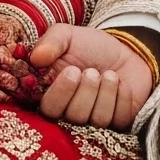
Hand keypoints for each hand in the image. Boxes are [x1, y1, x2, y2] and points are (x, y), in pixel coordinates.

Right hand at [28, 25, 153, 128]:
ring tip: (109, 74)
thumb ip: (51, 42)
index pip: (48, 109)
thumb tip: (35, 57)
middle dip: (85, 91)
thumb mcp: (67, 36)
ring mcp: (94, 121)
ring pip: (96, 120)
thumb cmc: (90, 47)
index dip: (60, 93)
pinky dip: (121, 97)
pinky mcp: (117, 124)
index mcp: (52, 94)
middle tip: (91, 71)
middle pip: (72, 117)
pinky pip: (118, 120)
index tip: (71, 71)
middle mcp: (71, 113)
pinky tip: (121, 83)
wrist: (124, 50)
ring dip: (105, 92)